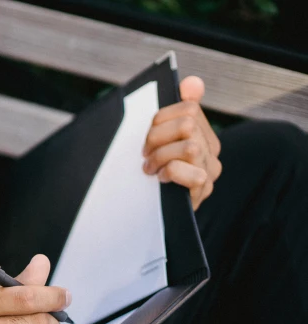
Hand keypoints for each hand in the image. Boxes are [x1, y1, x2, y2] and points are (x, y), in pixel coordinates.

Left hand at [142, 76, 221, 209]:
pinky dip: (171, 174)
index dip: (160, 120)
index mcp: (202, 131)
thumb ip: (172, 109)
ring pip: (190, 147)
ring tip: (150, 168)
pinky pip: (193, 174)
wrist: (145, 208)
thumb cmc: (150, 168)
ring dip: (162, 157)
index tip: (146, 137)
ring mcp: (210, 170)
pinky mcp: (204, 190)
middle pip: (187, 125)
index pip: (188, 108)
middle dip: (157, 138)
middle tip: (145, 155)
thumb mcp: (155, 137)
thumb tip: (193, 82)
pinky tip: (161, 180)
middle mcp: (211, 149)